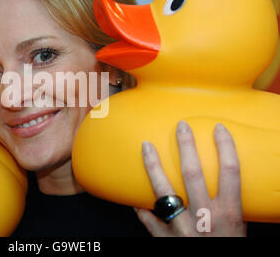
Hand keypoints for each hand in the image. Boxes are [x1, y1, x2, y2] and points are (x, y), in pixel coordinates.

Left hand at [135, 121, 246, 236]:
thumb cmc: (228, 248)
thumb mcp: (239, 231)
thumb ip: (228, 208)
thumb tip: (223, 184)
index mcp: (229, 214)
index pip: (230, 172)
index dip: (225, 148)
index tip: (219, 128)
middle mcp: (205, 217)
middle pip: (193, 173)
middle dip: (186, 146)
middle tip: (180, 126)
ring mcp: (182, 228)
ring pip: (163, 191)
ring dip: (153, 166)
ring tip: (145, 146)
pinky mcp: (164, 239)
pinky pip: (148, 218)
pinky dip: (139, 205)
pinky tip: (131, 194)